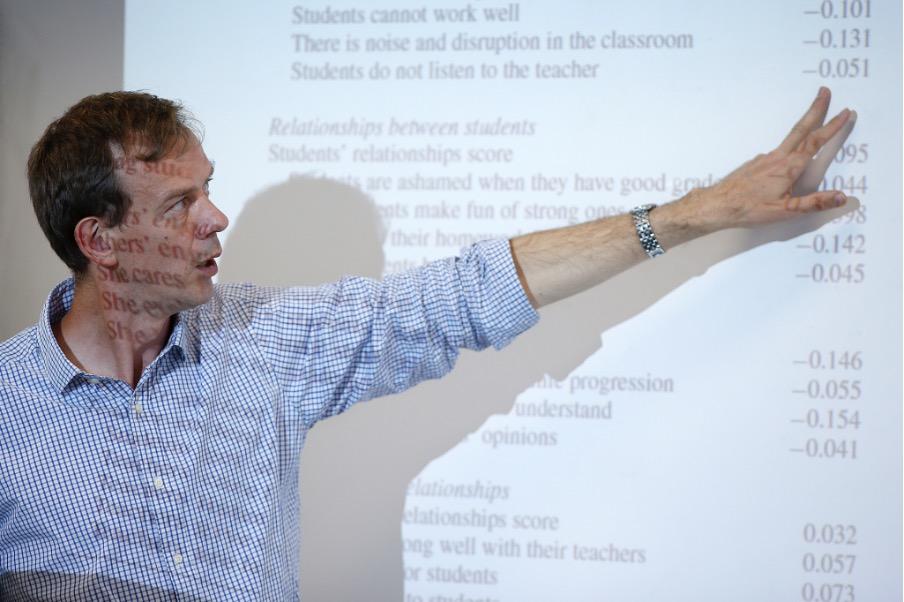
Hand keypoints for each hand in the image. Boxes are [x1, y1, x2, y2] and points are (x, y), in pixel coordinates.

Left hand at [692, 87, 855, 230]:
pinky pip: (778, 153)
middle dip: (815, 109)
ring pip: (790, 139)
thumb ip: (814, 203)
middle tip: (824, 91)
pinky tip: (789, 157)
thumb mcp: (785, 211)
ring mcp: (765, 159)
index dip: (832, 127)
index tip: (845, 112)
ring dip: (804, 126)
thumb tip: (842, 197)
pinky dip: (789, 147)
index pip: (815, 142)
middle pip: (801, 129)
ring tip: (813, 118)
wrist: (717, 204)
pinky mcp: (756, 164)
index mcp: (788, 168)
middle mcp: (777, 158)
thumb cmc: (748, 209)